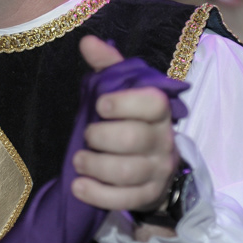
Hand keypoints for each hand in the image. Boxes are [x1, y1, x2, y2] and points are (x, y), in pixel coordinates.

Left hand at [70, 35, 178, 213]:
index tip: (101, 105)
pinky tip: (79, 187)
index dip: (126, 102)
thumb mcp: (121, 91)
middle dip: (101, 138)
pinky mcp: (148, 196)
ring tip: (78, 160)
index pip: (153, 103)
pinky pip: (126, 200)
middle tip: (85, 136)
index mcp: (158, 111)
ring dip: (96, 167)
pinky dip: (98, 195)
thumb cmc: (130, 121)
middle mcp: (163, 140)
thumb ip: (108, 67)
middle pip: (134, 140)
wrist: (150, 164)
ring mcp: (158, 171)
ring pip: (129, 172)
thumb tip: (87, 41)